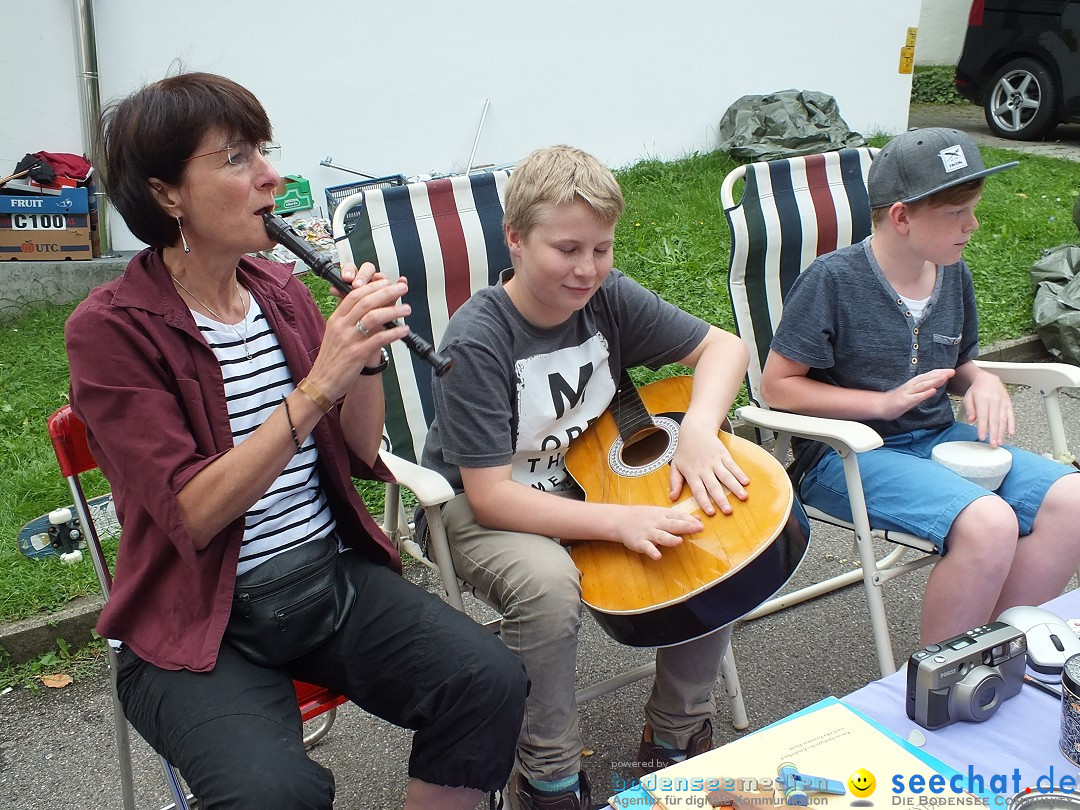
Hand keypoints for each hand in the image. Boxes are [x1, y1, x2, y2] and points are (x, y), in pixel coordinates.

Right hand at [306, 261, 410, 400]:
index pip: (354, 295)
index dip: (372, 286)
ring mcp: (349, 340)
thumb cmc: (331, 359)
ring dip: (393, 310)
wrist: (321, 382)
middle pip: (366, 301)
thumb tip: (368, 308)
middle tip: (401, 288)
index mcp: (336, 319)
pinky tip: (403, 330)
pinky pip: (378, 339)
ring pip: (373, 317)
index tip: (386, 282)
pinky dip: (393, 333)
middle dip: (386, 292)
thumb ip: (348, 320)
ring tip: (406, 309)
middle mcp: (341, 326)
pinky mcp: (356, 354)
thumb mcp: (335, 334)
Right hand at [616, 505, 703, 559]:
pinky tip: (658, 556)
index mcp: (663, 514)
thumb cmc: (644, 517)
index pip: (678, 516)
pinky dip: (652, 551)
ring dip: (670, 539)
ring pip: (660, 536)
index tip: (702, 524)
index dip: (690, 520)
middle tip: (699, 528)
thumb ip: (680, 517)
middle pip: (673, 524)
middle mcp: (657, 522)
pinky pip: (647, 547)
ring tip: (679, 542)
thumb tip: (698, 518)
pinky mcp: (640, 542)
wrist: (620, 519)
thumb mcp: (662, 513)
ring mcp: (648, 532)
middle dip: (686, 526)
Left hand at [669, 421, 748, 515]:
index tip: (711, 512)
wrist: (695, 430)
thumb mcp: (675, 466)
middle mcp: (704, 469)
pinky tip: (746, 482)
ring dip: (735, 487)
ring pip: (726, 476)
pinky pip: (732, 465)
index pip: (698, 490)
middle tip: (729, 511)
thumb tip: (672, 498)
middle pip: (714, 486)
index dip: (704, 502)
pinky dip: (740, 473)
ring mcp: (715, 461)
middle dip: (722, 499)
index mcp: (692, 473)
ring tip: (743, 497)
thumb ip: (674, 482)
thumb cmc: (684, 450)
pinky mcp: (723, 455)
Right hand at [878, 368, 954, 420]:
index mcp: (913, 383)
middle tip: (952, 371)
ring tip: (944, 377)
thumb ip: (922, 389)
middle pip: (927, 378)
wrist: (880, 405)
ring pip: (922, 385)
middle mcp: (911, 386)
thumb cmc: (896, 400)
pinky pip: (916, 397)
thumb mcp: (911, 393)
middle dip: (940, 374)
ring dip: (934, 381)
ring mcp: (908, 393)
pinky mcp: (905, 401)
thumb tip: (934, 385)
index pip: (928, 376)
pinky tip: (932, 391)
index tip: (951, 370)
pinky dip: (925, 394)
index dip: (939, 372)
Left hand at [961, 371, 1014, 445]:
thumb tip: (971, 420)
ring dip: (1002, 432)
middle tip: (992, 444)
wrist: (988, 380)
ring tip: (1000, 442)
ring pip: (1003, 419)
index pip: (983, 416)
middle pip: (994, 420)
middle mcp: (994, 400)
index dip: (983, 427)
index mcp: (983, 399)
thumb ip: (969, 409)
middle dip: (994, 433)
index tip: (982, 437)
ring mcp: (1003, 402)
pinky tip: (1011, 433)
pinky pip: (1011, 415)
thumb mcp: (968, 398)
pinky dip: (1012, 425)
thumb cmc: (977, 390)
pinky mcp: (1009, 404)